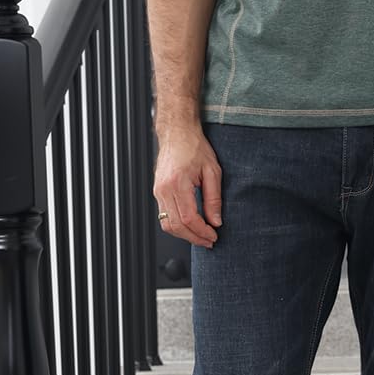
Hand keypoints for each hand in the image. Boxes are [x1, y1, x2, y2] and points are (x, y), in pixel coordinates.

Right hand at [153, 124, 221, 246]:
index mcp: (177, 183)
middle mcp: (164, 189)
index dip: (201, 231)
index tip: (213, 236)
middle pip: (176, 226)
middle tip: (209, 241)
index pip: (188, 218)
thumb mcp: (212, 171)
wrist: (177, 133)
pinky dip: (177, 225)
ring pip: (167, 224)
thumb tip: (215, 221)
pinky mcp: (157, 192)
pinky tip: (190, 226)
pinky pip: (164, 215)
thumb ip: (214, 199)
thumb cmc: (194, 147)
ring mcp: (158, 191)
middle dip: (194, 238)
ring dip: (184, 235)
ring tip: (200, 236)